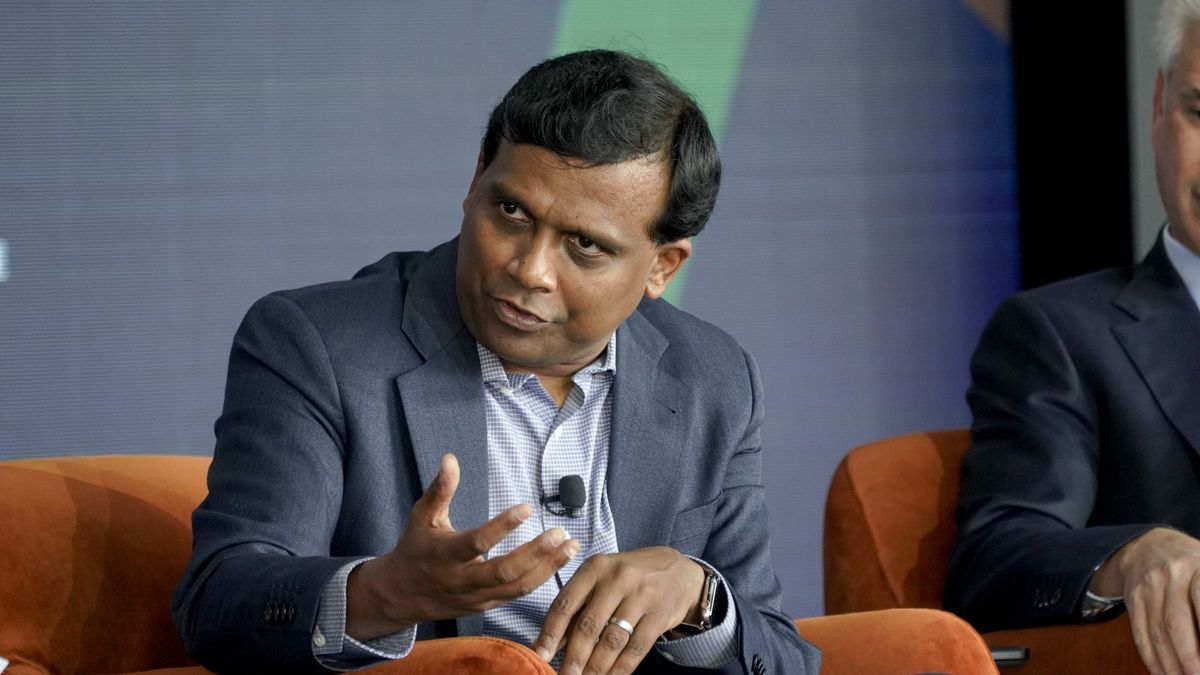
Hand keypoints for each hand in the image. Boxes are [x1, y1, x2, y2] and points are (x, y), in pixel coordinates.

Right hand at [346, 454, 580, 638]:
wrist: (400, 596)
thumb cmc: (415, 548)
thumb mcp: (422, 516)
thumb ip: (440, 489)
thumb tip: (450, 457)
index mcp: (445, 555)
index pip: (478, 542)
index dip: (503, 526)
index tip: (527, 508)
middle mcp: (462, 579)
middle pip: (504, 571)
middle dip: (536, 553)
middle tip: (561, 532)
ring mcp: (476, 597)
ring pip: (516, 587)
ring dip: (548, 568)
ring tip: (571, 546)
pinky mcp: (485, 606)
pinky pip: (516, 596)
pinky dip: (541, 579)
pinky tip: (559, 561)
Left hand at [533, 547, 705, 674]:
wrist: (678, 570)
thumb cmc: (629, 577)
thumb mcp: (601, 579)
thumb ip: (578, 606)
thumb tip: (551, 643)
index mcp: (595, 567)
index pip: (566, 603)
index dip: (551, 633)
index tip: (540, 656)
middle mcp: (618, 578)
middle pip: (589, 626)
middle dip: (574, 657)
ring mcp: (642, 596)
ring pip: (612, 640)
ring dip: (596, 668)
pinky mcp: (660, 614)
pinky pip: (636, 648)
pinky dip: (621, 669)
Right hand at [1092, 528, 1199, 674]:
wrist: (1150, 546)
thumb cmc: (1194, 566)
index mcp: (1198, 567)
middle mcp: (1170, 576)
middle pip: (1176, 623)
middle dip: (1189, 657)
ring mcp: (1147, 588)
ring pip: (1157, 633)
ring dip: (1171, 665)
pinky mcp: (1133, 600)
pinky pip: (1140, 634)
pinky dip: (1152, 659)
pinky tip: (1163, 673)